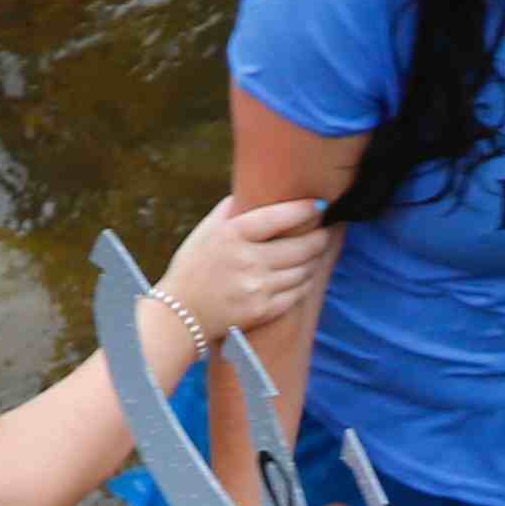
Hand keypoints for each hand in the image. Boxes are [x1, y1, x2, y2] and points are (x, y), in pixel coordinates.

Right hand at [158, 193, 334, 345]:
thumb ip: (230, 211)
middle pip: (300, 247)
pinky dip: (304, 283)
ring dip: (313, 261)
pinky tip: (304, 276)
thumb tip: (254, 190)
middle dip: (318, 238)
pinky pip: (296, 294)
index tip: (320, 206)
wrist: (180, 315)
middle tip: (324, 233)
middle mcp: (247, 260)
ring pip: (303, 271)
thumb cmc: (192, 268)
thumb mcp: (205, 232)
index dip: (303, 210)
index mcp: (232, 235)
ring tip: (315, 254)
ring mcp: (257, 288)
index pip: (277, 217)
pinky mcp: (263, 310)